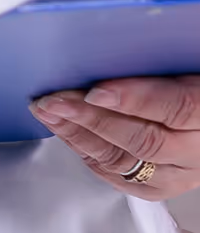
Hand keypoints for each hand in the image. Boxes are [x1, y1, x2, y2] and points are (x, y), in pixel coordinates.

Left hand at [30, 77, 199, 201]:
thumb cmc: (190, 80)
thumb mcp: (187, 65)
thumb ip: (162, 64)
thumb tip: (121, 46)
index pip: (179, 107)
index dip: (135, 99)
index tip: (96, 90)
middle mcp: (199, 151)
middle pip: (144, 139)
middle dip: (91, 118)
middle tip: (55, 100)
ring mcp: (180, 173)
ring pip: (125, 162)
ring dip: (78, 135)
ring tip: (48, 112)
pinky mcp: (159, 186)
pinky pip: (118, 176)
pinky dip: (86, 153)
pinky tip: (64, 132)